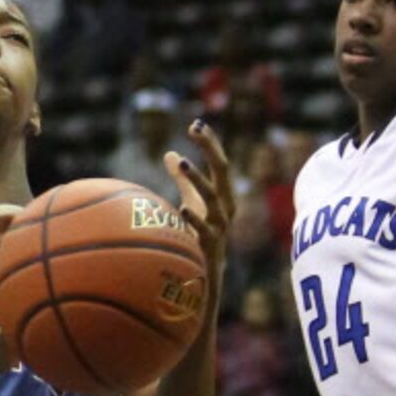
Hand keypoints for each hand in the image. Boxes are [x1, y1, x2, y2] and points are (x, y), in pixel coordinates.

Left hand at [170, 120, 235, 291]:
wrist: (208, 271)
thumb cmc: (199, 232)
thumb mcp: (192, 200)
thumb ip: (182, 179)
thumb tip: (169, 153)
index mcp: (223, 193)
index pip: (219, 162)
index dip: (209, 143)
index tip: (196, 124)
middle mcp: (226, 205)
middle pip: (222, 171)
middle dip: (210, 149)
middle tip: (195, 130)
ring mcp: (220, 225)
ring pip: (213, 198)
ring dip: (198, 179)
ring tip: (183, 163)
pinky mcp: (210, 245)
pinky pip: (205, 230)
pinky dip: (195, 219)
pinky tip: (183, 208)